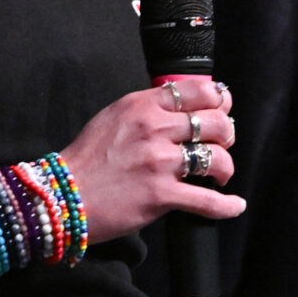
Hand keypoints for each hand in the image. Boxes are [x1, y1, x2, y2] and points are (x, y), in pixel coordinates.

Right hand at [59, 77, 243, 241]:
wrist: (62, 196)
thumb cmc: (87, 159)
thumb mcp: (113, 117)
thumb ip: (147, 109)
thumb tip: (181, 109)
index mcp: (141, 105)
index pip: (197, 91)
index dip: (219, 101)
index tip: (222, 110)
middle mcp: (154, 128)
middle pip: (216, 123)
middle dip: (226, 135)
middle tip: (220, 146)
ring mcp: (159, 162)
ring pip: (217, 158)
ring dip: (225, 168)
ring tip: (218, 176)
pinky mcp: (162, 195)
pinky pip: (208, 201)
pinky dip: (227, 205)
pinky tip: (234, 205)